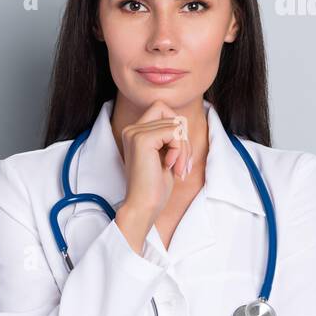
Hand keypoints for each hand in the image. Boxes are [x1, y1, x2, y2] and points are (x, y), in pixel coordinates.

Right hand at [117, 99, 192, 218]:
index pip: (163, 110)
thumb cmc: (155, 186)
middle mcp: (131, 129)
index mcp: (134, 132)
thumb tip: (183, 122)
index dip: (177, 128)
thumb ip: (169, 137)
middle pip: (171, 114)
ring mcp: (135, 133)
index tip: (178, 154)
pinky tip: (170, 166)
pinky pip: (174, 132)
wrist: (143, 206)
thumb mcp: (164, 156)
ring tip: (178, 168)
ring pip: (176, 124)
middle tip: (182, 162)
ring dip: (184, 148)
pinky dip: (179, 150)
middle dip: (183, 138)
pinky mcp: (142, 139)